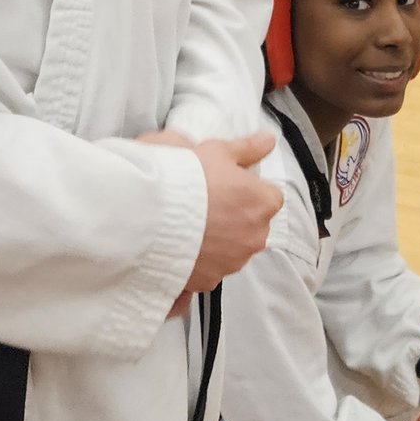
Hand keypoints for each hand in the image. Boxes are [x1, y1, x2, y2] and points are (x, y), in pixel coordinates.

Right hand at [151, 132, 281, 314]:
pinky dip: (202, 259)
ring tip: (191, 223)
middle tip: (206, 200)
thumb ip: (248, 148)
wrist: (150, 213)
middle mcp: (256, 237)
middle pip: (253, 224)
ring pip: (234, 248)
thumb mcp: (217, 150)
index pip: (269, 195)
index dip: (247, 188)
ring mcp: (234, 261)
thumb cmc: (187, 177)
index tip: (226, 184)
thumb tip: (269, 140)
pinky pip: (212, 267)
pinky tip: (183, 243)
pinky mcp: (211, 280)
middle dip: (236, 215)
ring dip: (220, 238)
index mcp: (264, 203)